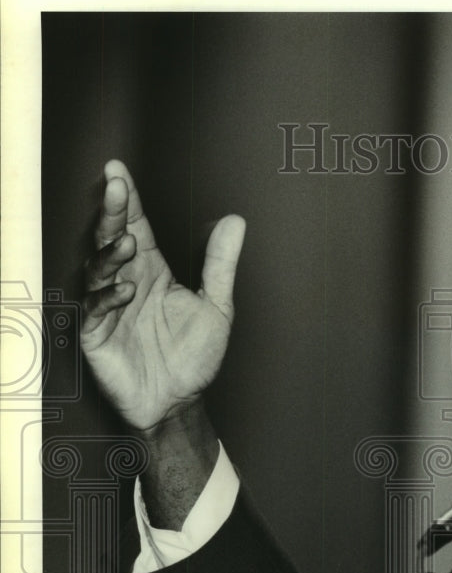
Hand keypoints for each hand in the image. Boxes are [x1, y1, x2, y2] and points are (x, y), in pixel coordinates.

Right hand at [81, 160, 244, 432]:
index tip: (117, 171)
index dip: (125, 200)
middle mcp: (127, 283)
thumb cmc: (193, 356)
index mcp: (152, 272)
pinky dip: (109, 297)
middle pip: (112, 240)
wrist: (179, 401)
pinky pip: (94, 309)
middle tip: (114, 188)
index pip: (136, 227)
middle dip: (111, 213)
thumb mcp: (217, 306)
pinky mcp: (97, 334)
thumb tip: (236, 220)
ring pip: (98, 270)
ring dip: (110, 255)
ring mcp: (108, 307)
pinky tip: (125, 291)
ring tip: (128, 245)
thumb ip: (220, 263)